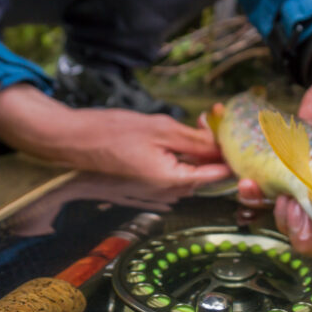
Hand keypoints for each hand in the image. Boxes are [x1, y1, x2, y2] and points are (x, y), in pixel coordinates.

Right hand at [0, 84, 230, 186]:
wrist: (73, 141)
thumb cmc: (112, 133)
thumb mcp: (162, 129)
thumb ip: (197, 141)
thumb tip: (225, 147)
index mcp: (174, 182)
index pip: (219, 174)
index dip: (232, 153)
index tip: (238, 134)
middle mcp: (168, 194)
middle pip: (205, 172)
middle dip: (214, 146)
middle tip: (211, 117)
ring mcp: (156, 193)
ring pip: (190, 171)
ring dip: (197, 149)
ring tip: (196, 122)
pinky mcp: (147, 187)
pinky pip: (174, 173)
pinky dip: (181, 156)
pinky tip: (178, 135)